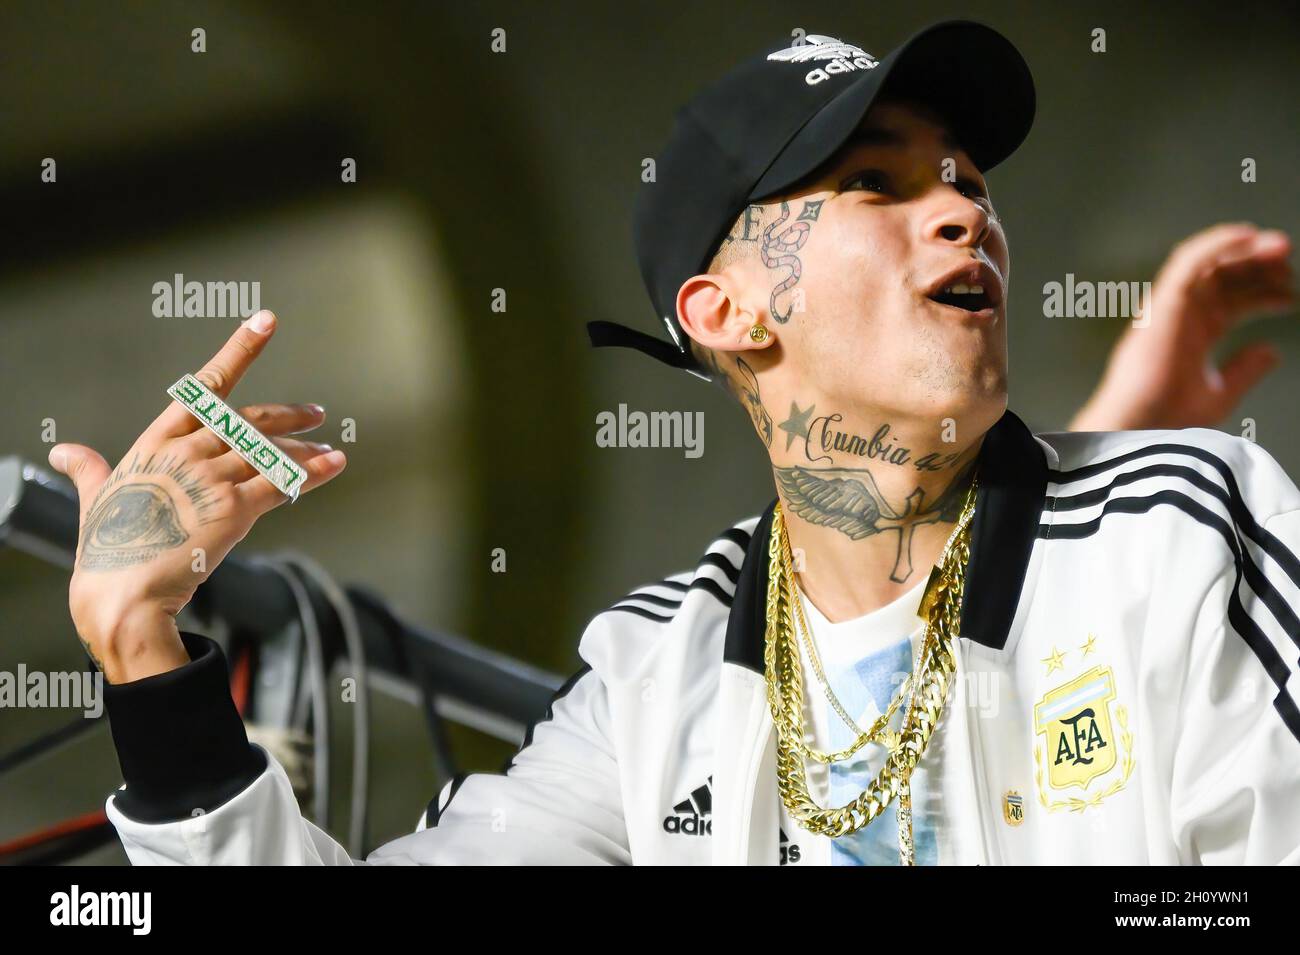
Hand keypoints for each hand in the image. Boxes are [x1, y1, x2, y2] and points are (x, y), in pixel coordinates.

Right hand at [49, 311, 346, 682]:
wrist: (122, 592)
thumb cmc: (107, 547)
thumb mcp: (95, 498)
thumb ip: (90, 469)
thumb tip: (63, 451)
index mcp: (156, 442)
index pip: (204, 387)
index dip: (239, 351)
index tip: (265, 322)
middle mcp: (187, 451)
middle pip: (249, 420)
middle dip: (288, 415)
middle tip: (316, 414)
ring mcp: (212, 478)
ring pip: (271, 452)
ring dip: (305, 450)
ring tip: (329, 449)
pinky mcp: (235, 509)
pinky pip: (284, 482)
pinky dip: (314, 472)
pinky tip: (336, 463)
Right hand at [1070, 223, 1293, 430]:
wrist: (1143, 427)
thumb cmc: (1169, 419)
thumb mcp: (1221, 393)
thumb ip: (1245, 370)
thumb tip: (1272, 351)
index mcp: (1193, 334)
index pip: (1231, 300)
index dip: (1263, 293)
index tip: (1291, 295)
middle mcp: (1181, 316)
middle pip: (1223, 277)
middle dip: (1259, 267)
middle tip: (1289, 264)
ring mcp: (1171, 308)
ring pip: (1207, 263)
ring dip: (1243, 248)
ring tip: (1279, 246)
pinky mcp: (1163, 304)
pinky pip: (1187, 263)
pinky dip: (1216, 244)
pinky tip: (1247, 236)